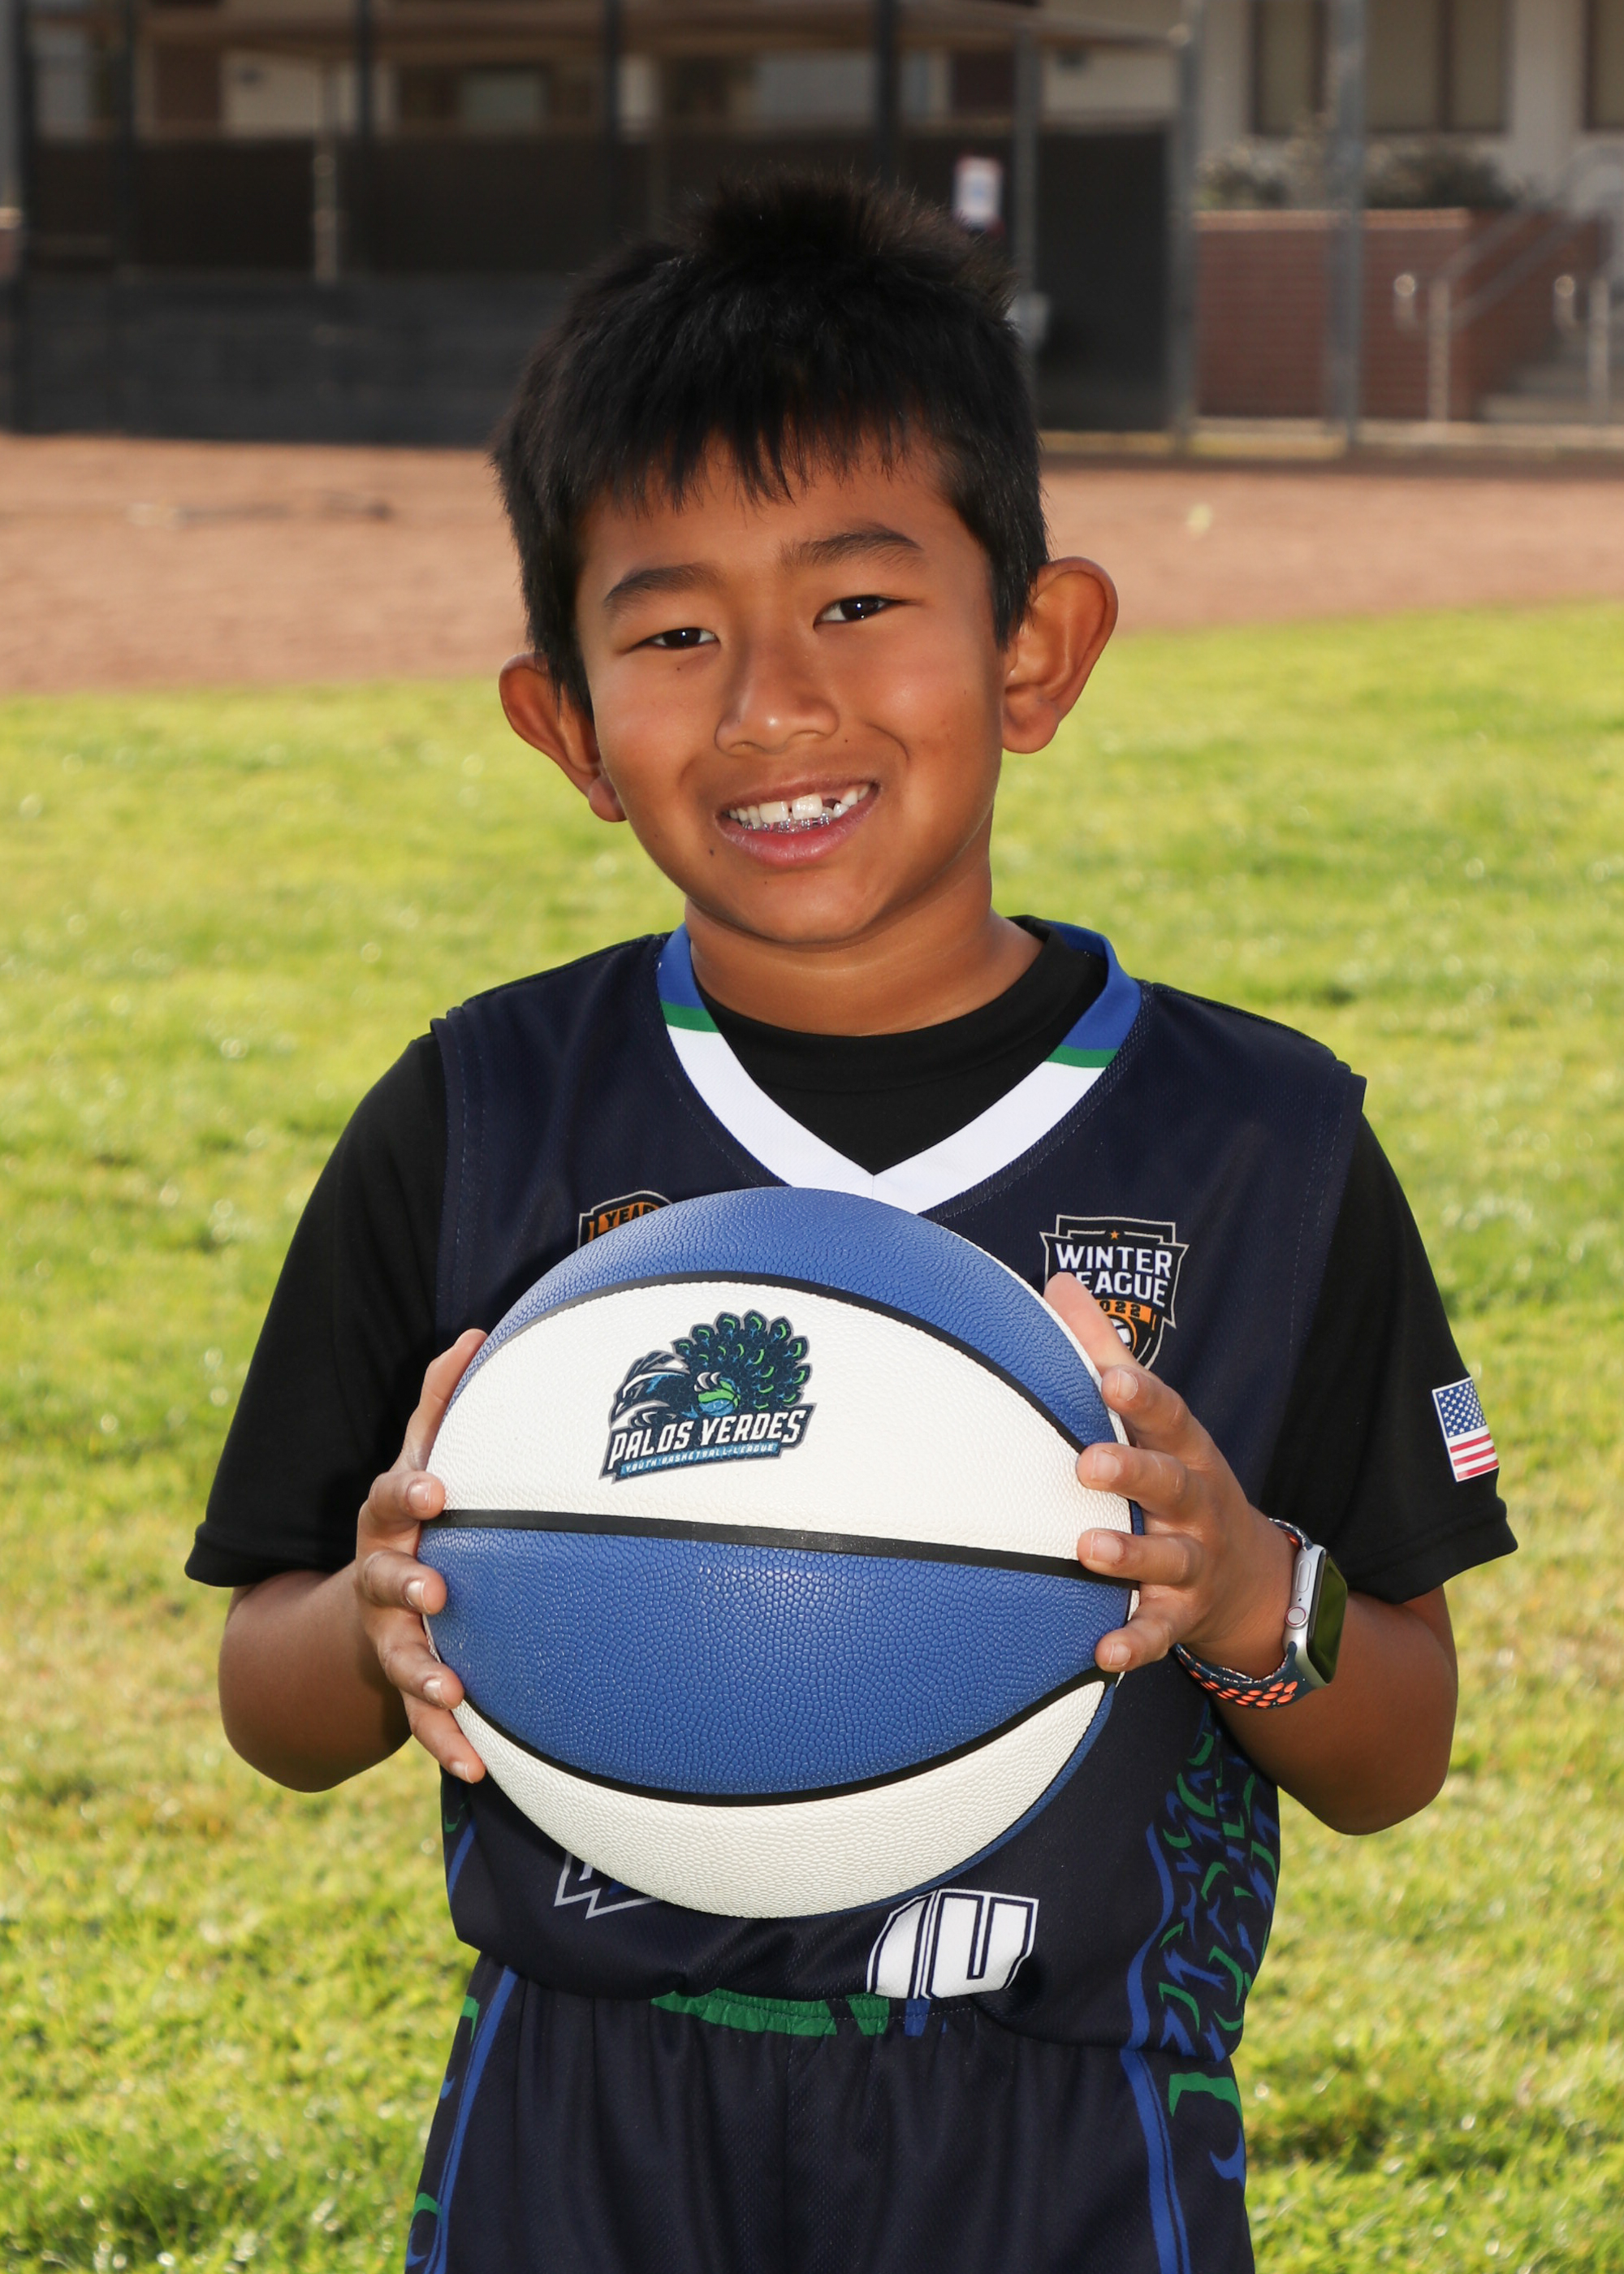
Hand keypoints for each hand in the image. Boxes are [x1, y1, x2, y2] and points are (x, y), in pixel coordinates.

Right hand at [353, 1329, 487, 1781]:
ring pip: (399, 1658)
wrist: (360, 1611)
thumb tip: (479, 1330)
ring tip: (453, 1696)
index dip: (410, 1491)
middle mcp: (380, 1577)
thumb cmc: (415, 1518)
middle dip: (403, 1586)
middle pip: (382, 1580)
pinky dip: (449, 1744)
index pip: (393, 1497)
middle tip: (433, 1592)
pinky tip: (480, 1766)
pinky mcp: (406, 1686)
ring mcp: (387, 1636)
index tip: (438, 1489)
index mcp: (389, 1519)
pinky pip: (424, 1724)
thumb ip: (444, 1401)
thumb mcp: (422, 1459)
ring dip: (423, 1678)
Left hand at [1044, 1275, 1293, 1679]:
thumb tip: (1057, 1280)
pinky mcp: (1182, 1613)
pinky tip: (1102, 1655)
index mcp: (1184, 1448)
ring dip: (1130, 1556)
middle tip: (1088, 1463)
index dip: (1141, 1393)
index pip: (1167, 1414)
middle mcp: (1195, 1503)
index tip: (1109, 1374)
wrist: (1252, 1580)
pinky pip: (1159, 1632)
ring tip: (1086, 1550)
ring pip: (1167, 1557)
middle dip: (1134, 1470)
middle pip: (1171, 1481)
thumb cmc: (1176, 1476)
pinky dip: (1135, 1644)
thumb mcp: (1154, 1419)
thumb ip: (1102, 1350)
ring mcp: (1193, 1560)